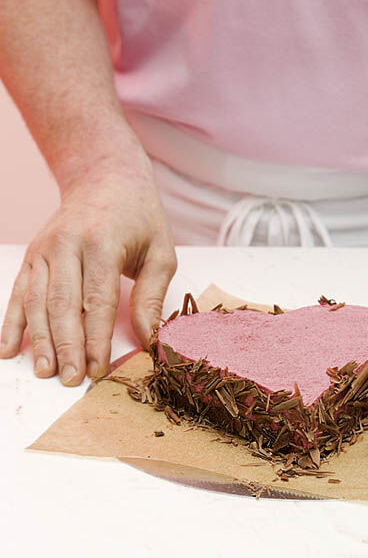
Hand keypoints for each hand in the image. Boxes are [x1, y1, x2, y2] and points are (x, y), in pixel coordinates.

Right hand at [0, 151, 176, 384]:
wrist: (106, 178)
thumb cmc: (140, 218)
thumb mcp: (160, 251)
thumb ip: (153, 295)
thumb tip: (149, 338)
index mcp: (102, 243)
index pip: (98, 300)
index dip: (96, 338)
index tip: (99, 369)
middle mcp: (66, 245)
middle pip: (62, 304)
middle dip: (66, 346)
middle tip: (71, 380)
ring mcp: (44, 249)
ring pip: (36, 301)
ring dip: (39, 340)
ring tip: (44, 373)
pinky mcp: (33, 255)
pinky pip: (18, 292)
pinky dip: (11, 322)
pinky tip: (8, 349)